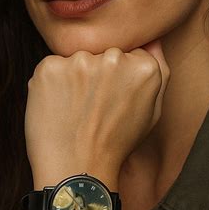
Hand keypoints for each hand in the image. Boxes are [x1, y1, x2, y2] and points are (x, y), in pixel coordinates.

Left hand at [25, 38, 170, 185]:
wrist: (77, 170)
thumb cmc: (117, 142)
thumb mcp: (152, 111)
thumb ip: (159, 70)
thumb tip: (152, 40)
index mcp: (143, 67)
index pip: (128, 53)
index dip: (118, 77)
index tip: (112, 97)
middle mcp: (113, 58)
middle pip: (102, 53)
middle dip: (97, 73)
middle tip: (93, 106)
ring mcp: (79, 61)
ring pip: (76, 59)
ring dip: (74, 78)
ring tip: (75, 109)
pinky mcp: (49, 67)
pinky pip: (52, 67)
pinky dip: (52, 83)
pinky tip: (58, 107)